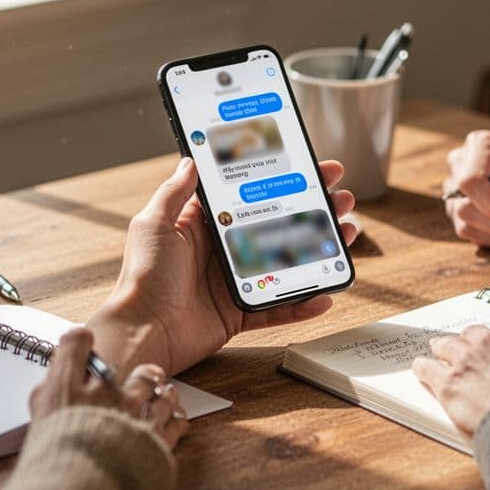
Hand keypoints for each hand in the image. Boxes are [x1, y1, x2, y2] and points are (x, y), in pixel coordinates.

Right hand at [28, 328, 188, 448]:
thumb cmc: (50, 461)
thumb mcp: (38, 422)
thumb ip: (50, 392)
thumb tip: (57, 376)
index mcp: (70, 386)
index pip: (75, 342)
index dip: (80, 343)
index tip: (84, 346)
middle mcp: (105, 393)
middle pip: (128, 366)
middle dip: (140, 373)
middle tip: (145, 376)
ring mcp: (133, 415)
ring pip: (160, 392)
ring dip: (163, 395)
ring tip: (164, 396)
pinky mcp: (155, 440)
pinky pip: (176, 421)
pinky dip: (175, 419)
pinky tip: (173, 418)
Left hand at [88, 157, 357, 375]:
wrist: (143, 331)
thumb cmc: (142, 277)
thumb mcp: (154, 224)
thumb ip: (175, 192)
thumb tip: (191, 158)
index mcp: (203, 225)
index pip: (249, 195)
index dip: (281, 180)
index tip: (311, 167)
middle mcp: (221, 252)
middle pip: (276, 226)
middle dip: (312, 210)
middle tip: (341, 198)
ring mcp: (233, 283)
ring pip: (285, 263)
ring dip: (318, 250)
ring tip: (346, 233)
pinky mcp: (239, 314)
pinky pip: (278, 307)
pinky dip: (302, 304)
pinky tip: (327, 293)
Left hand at [412, 318, 489, 436]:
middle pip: (472, 334)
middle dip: (471, 346)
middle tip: (471, 357)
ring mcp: (466, 360)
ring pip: (445, 346)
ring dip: (443, 352)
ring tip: (438, 357)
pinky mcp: (447, 383)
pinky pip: (426, 368)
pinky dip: (424, 370)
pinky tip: (422, 370)